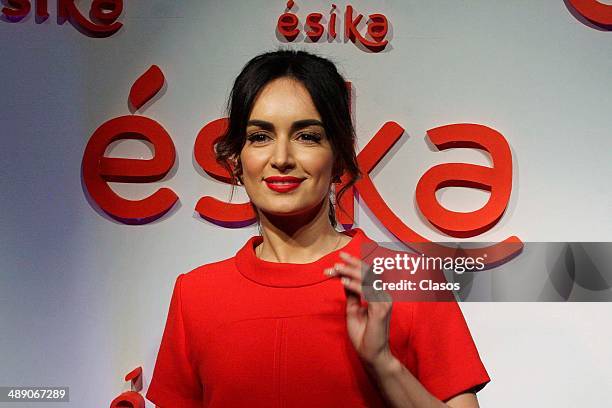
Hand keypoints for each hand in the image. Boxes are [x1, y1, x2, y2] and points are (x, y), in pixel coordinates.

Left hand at [324, 251, 394, 368]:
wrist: (370, 354)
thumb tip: (345, 279)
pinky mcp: (381, 309)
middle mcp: (383, 295)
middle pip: (369, 273)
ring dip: (350, 272)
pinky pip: (367, 292)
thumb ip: (352, 294)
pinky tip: (343, 282)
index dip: (354, 265)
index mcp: (378, 294)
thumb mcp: (353, 309)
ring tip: (337, 268)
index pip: (367, 274)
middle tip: (339, 257)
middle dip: (352, 263)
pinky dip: (354, 286)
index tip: (339, 259)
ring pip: (367, 279)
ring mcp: (383, 301)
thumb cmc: (363, 334)